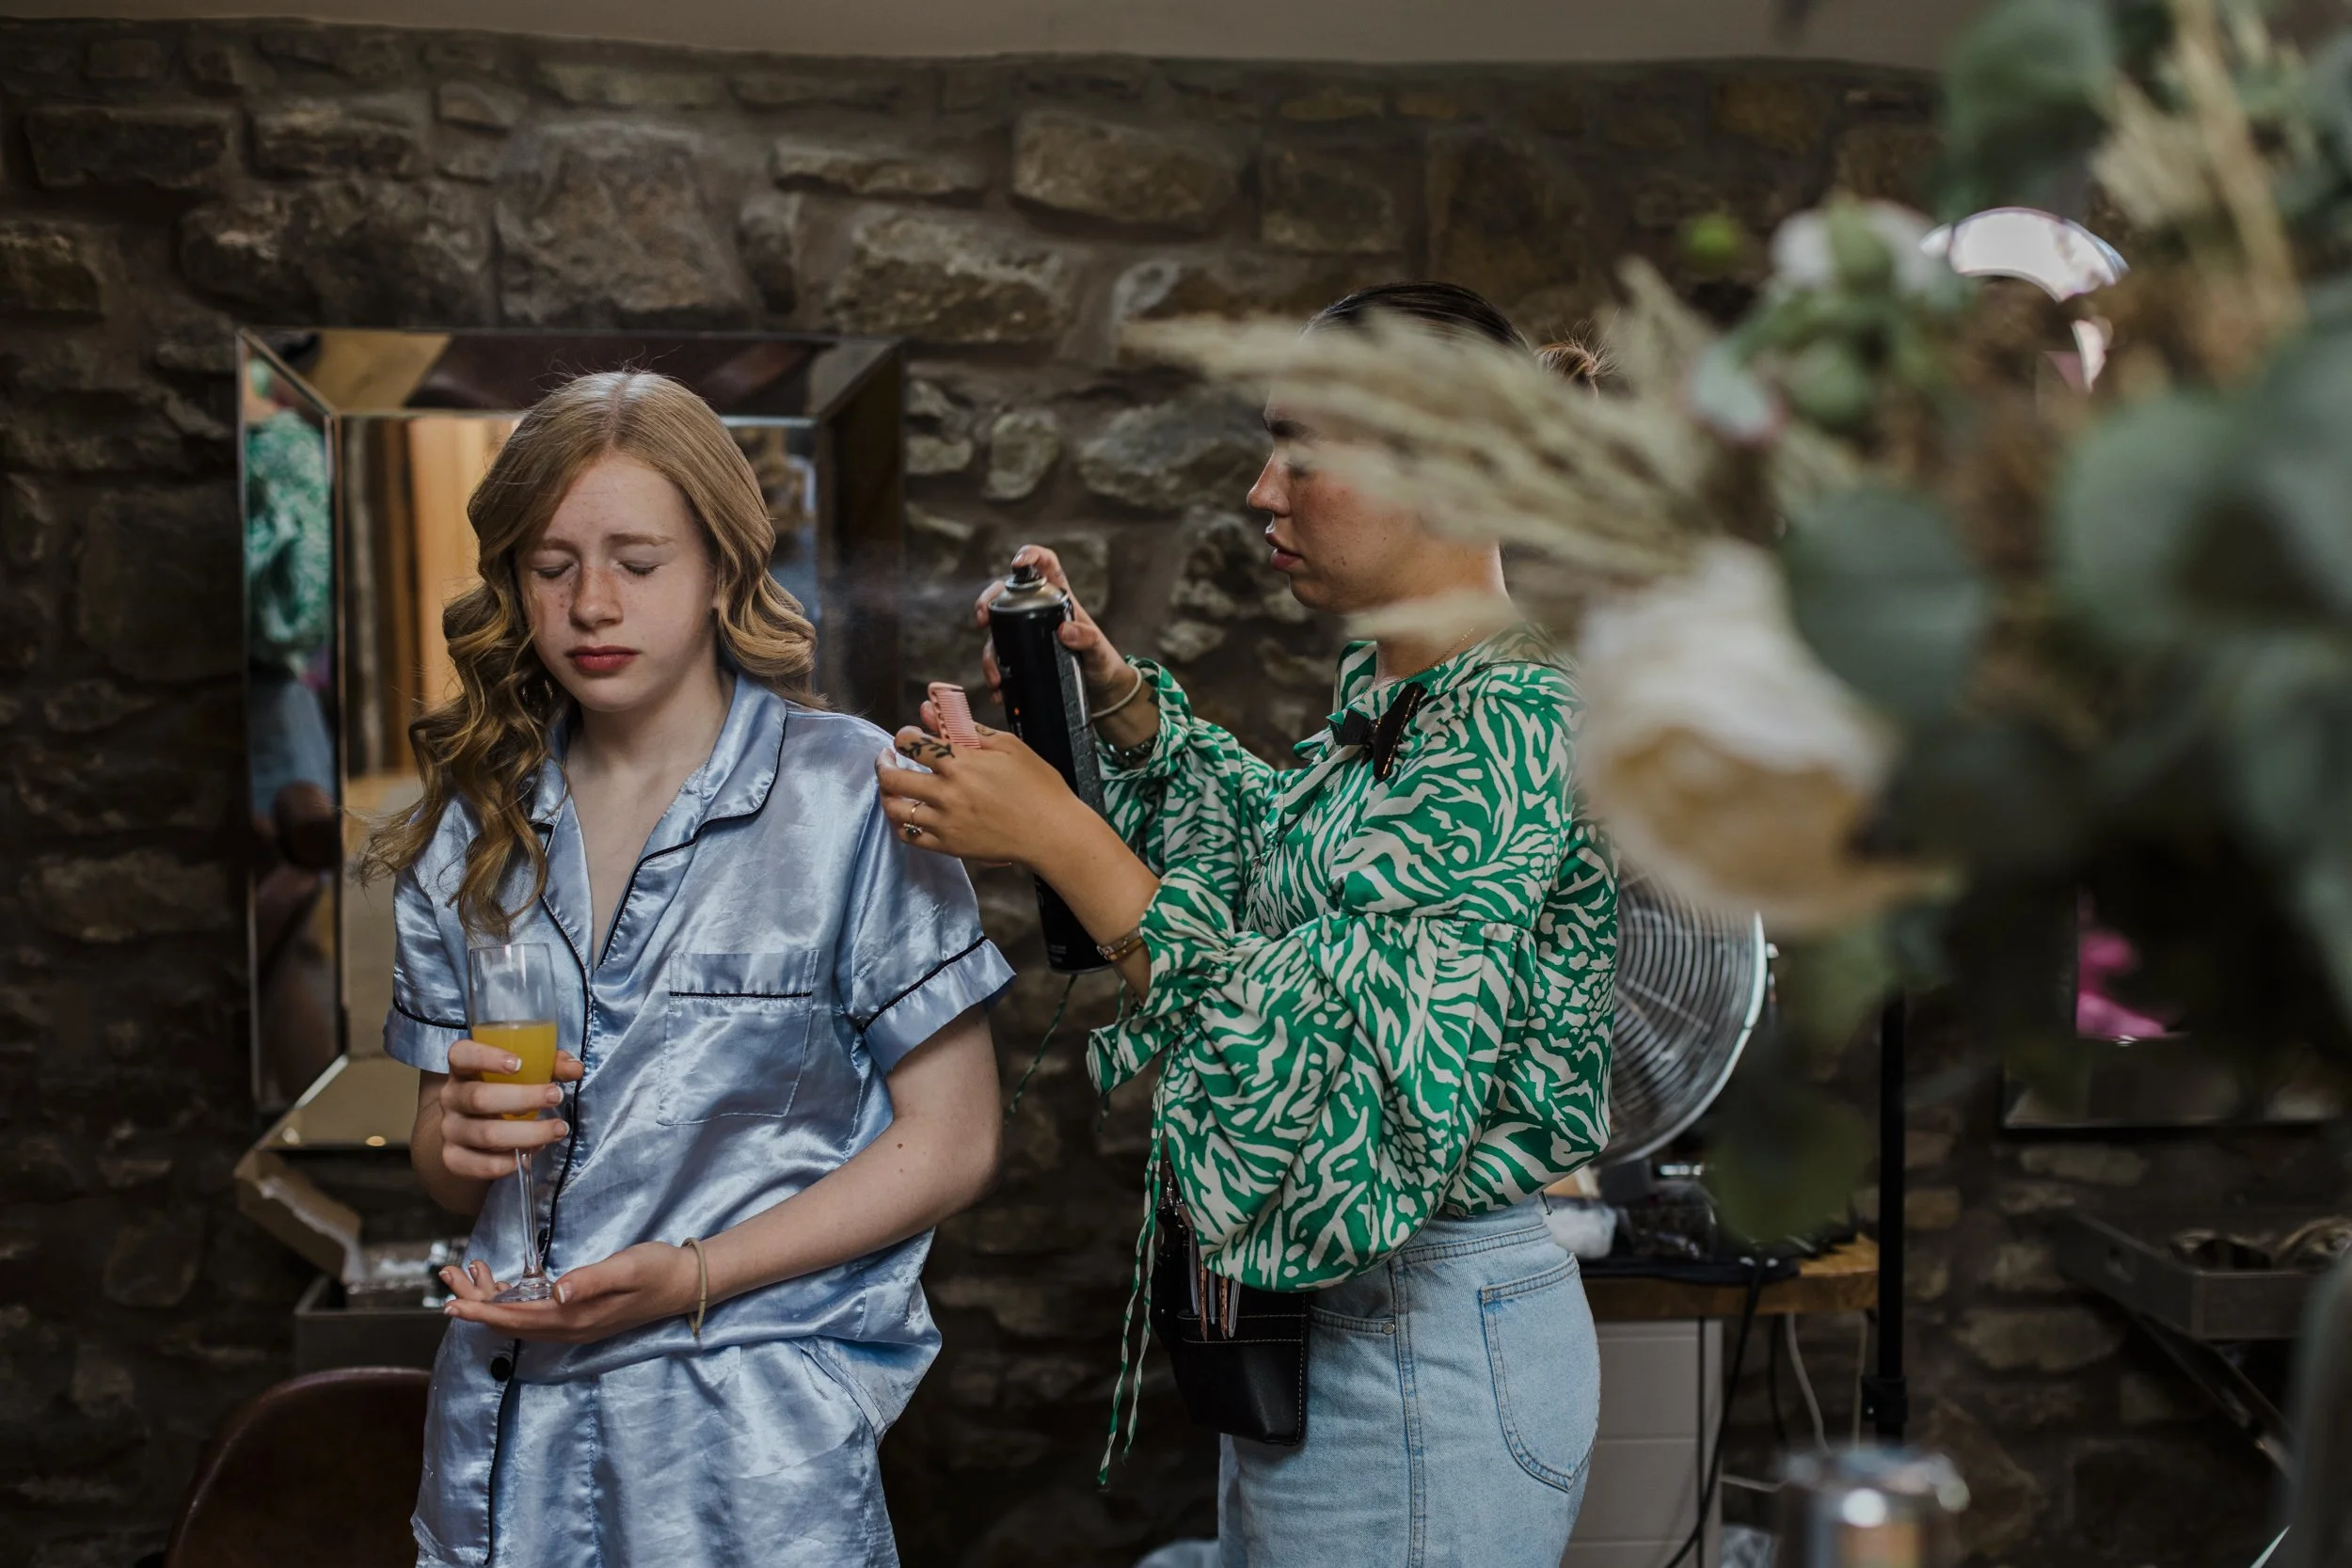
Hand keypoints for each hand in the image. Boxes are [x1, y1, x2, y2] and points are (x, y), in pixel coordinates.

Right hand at [434, 1039, 583, 1182]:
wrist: (467, 1127)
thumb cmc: (501, 1089)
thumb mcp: (522, 1071)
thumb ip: (549, 1065)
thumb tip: (575, 1068)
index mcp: (462, 1068)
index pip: (461, 1055)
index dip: (486, 1057)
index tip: (519, 1063)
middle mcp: (451, 1097)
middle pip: (480, 1098)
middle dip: (524, 1098)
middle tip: (556, 1097)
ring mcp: (450, 1129)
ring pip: (486, 1134)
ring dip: (528, 1134)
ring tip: (557, 1129)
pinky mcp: (453, 1158)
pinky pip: (481, 1164)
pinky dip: (510, 1162)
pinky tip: (531, 1154)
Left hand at [439, 1241, 698, 1343]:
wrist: (684, 1283)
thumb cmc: (657, 1269)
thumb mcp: (626, 1267)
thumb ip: (590, 1280)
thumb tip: (556, 1292)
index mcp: (575, 1318)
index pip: (517, 1318)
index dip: (481, 1311)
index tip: (450, 1305)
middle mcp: (569, 1328)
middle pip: (509, 1322)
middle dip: (475, 1303)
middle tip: (448, 1278)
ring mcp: (574, 1325)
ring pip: (518, 1319)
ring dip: (490, 1300)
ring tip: (466, 1274)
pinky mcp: (578, 1317)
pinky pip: (533, 1314)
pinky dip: (511, 1299)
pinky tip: (503, 1281)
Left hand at [876, 721, 1091, 867]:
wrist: (1051, 832)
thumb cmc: (1037, 785)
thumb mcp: (1008, 746)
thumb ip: (967, 728)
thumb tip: (931, 710)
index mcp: (961, 763)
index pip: (911, 743)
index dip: (904, 736)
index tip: (910, 738)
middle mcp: (947, 792)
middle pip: (893, 777)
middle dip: (884, 763)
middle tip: (888, 759)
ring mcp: (945, 822)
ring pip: (895, 808)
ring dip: (887, 794)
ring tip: (893, 787)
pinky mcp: (949, 845)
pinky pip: (909, 836)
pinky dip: (901, 823)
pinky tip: (908, 813)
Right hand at [976, 544, 1129, 707]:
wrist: (1102, 692)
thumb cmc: (1103, 663)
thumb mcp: (1099, 651)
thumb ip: (1088, 639)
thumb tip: (1064, 631)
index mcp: (1059, 599)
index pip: (1045, 566)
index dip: (1031, 555)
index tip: (1018, 563)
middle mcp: (1038, 612)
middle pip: (1005, 595)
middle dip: (987, 601)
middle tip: (982, 619)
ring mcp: (1026, 635)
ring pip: (997, 633)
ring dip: (989, 654)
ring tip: (996, 678)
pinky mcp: (1021, 659)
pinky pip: (1001, 663)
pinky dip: (996, 678)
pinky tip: (999, 694)